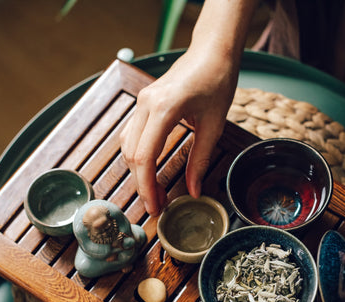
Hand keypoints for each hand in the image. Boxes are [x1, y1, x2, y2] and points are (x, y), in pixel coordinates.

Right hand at [120, 49, 237, 215]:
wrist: (212, 52)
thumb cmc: (217, 82)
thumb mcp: (214, 126)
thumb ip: (200, 160)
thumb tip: (193, 191)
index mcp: (164, 109)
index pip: (145, 157)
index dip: (147, 186)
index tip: (155, 207)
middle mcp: (145, 104)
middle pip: (131, 154)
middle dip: (142, 184)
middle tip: (157, 205)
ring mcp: (141, 102)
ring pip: (127, 145)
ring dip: (138, 171)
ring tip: (156, 192)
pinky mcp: (144, 102)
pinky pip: (132, 134)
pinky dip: (138, 155)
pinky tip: (151, 170)